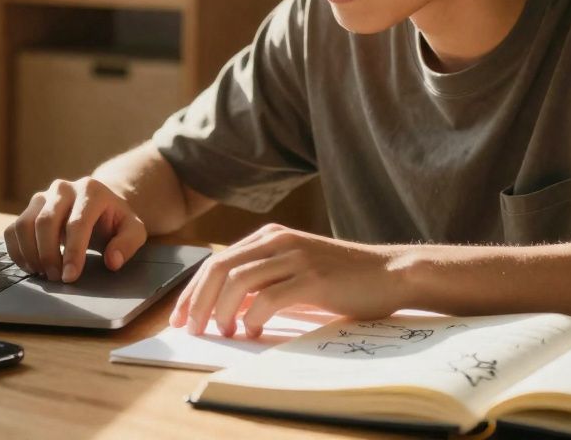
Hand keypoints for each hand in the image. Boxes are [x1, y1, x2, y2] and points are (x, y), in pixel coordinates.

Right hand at [3, 177, 146, 282]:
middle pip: (45, 222)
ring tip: (44, 273)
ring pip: (24, 224)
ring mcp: (43, 197)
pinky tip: (31, 266)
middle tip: (56, 278)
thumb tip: (113, 261)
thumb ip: (128, 244)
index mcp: (91, 190)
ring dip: (30, 254)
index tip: (70, 277)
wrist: (99, 205)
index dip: (72, 253)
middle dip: (48, 255)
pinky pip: (13, 229)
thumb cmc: (114, 221)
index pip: (77, 224)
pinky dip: (17, 251)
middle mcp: (63, 188)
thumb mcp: (133, 229)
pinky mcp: (29, 208)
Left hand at [169, 223, 409, 338]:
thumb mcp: (296, 268)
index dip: (193, 291)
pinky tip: (252, 331)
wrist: (389, 273)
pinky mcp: (312, 277)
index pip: (217, 261)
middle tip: (191, 329)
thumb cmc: (343, 278)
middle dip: (198, 302)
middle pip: (219, 268)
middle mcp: (278, 240)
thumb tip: (226, 306)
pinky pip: (268, 298)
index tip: (181, 317)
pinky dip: (252, 318)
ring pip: (238, 281)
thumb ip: (265, 278)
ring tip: (222, 332)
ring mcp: (295, 257)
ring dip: (222, 311)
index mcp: (270, 236)